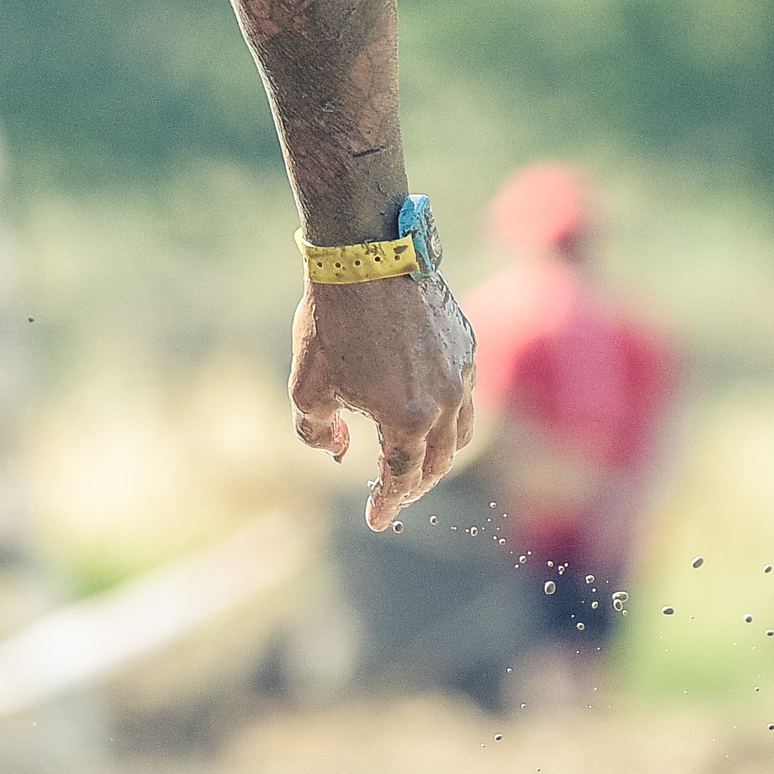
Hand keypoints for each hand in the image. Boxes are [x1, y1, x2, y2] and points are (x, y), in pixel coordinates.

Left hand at [291, 272, 475, 530]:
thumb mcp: (308, 390)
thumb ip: (322, 434)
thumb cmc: (331, 323)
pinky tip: (424, 406)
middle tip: (393, 491)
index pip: (402, 478)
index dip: (387, 503)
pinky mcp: (466, 343)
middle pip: (439, 462)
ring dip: (440, 452)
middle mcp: (447, 401)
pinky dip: (448, 412)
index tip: (375, 518)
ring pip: (462, 429)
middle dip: (415, 484)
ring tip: (415, 456)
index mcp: (410, 420)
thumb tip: (342, 451)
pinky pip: (465, 392)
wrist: (364, 255)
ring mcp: (463, 370)